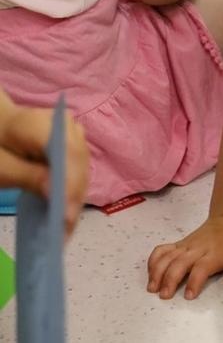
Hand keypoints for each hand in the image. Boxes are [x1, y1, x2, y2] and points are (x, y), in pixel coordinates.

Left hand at [0, 105, 88, 234]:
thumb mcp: (0, 167)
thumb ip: (27, 176)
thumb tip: (56, 193)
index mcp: (39, 124)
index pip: (67, 152)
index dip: (71, 183)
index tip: (66, 215)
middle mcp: (64, 124)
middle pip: (78, 162)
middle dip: (74, 196)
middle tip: (65, 231)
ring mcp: (71, 133)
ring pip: (82, 167)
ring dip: (76, 197)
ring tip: (65, 228)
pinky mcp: (73, 145)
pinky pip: (78, 169)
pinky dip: (72, 191)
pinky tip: (66, 212)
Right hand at [147, 216, 222, 299]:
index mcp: (214, 254)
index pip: (201, 268)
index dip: (194, 282)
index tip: (189, 296)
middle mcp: (197, 249)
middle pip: (180, 263)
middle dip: (170, 279)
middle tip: (164, 295)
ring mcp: (186, 246)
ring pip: (167, 257)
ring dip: (158, 272)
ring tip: (152, 288)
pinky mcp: (178, 244)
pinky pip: (162, 249)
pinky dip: (153, 260)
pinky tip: (151, 274)